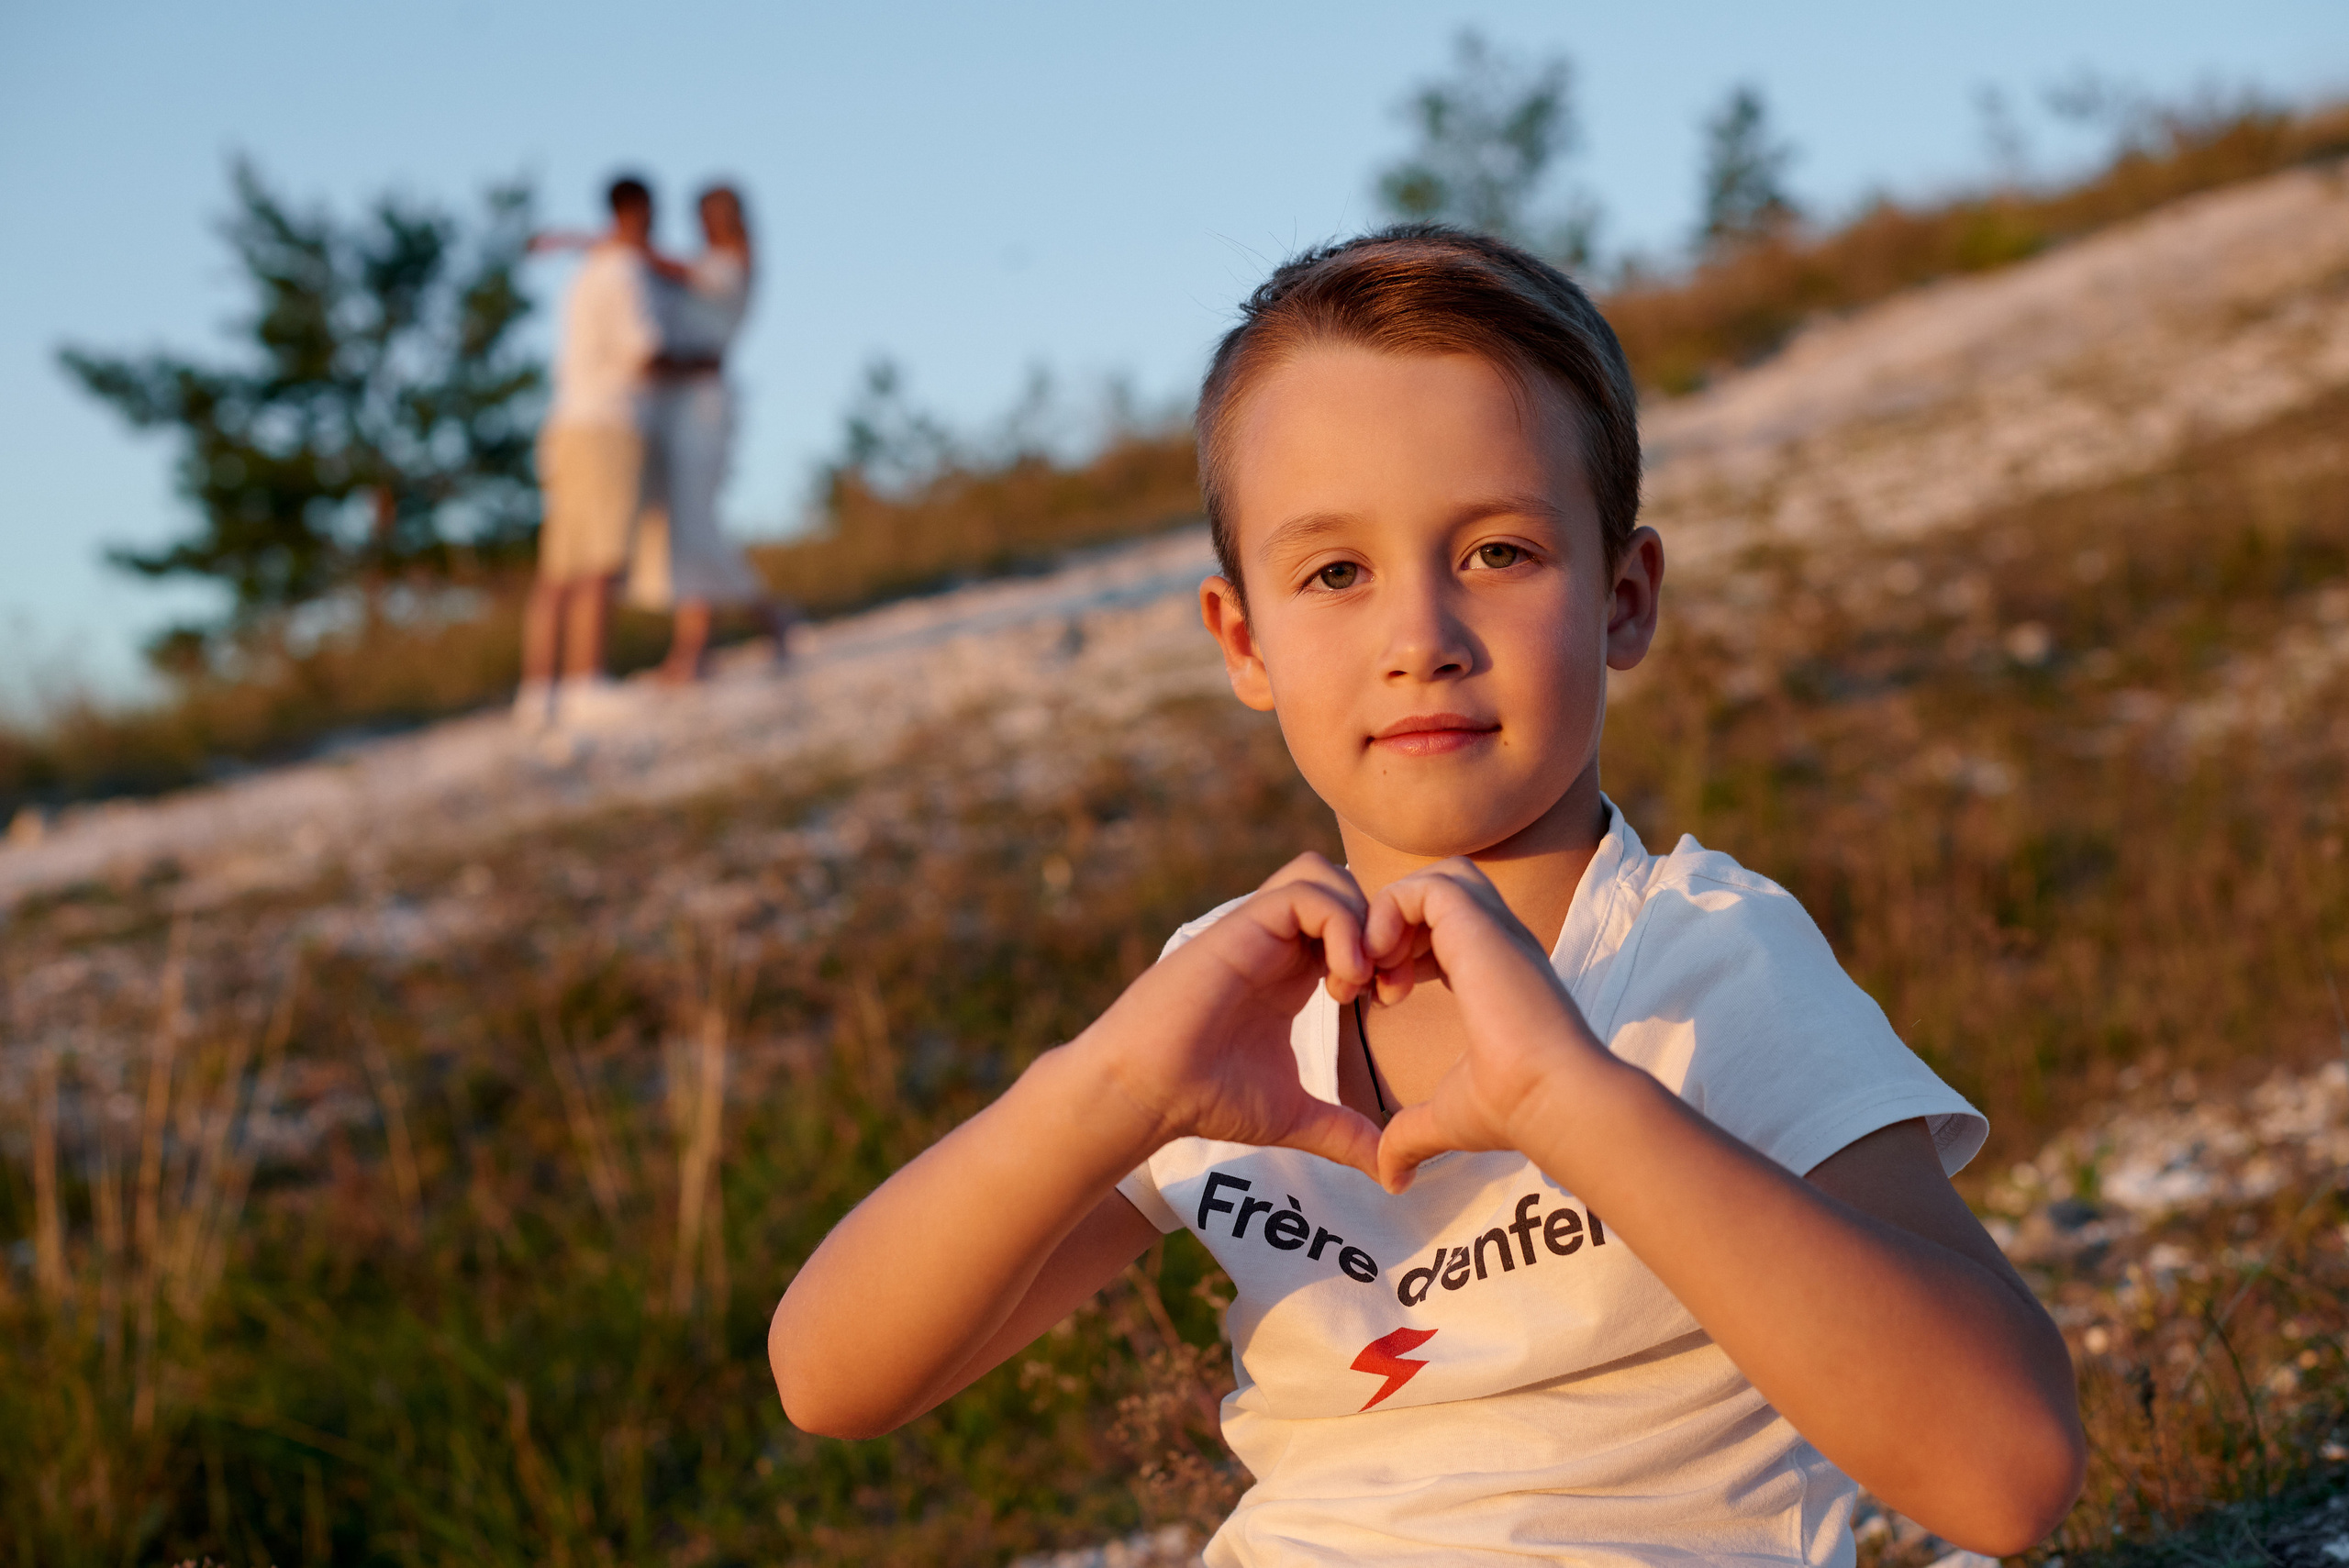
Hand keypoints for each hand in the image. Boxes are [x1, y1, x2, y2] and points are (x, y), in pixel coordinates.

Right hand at [1080, 853, 1383, 1180]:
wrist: (1148, 1091)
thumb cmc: (1208, 1099)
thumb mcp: (1295, 1116)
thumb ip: (1344, 1133)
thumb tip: (1393, 1175)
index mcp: (1292, 972)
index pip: (1351, 923)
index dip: (1385, 950)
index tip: (1392, 1002)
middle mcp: (1276, 943)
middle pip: (1342, 885)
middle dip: (1379, 925)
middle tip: (1386, 985)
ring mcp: (1256, 930)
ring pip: (1322, 874)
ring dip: (1358, 918)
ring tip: (1358, 979)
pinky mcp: (1240, 926)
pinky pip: (1303, 892)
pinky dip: (1338, 924)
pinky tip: (1340, 979)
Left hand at [1361, 859, 1612, 1192]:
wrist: (1553, 1101)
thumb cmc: (1514, 1109)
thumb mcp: (1448, 1118)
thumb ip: (1413, 1134)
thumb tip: (1390, 1177)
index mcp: (1493, 973)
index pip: (1441, 928)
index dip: (1399, 951)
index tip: (1377, 998)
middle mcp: (1497, 942)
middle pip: (1439, 893)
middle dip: (1390, 927)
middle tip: (1366, 980)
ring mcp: (1494, 927)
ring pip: (1434, 878)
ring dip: (1390, 915)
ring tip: (1373, 968)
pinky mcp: (1481, 924)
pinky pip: (1423, 886)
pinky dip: (1390, 913)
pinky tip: (1380, 964)